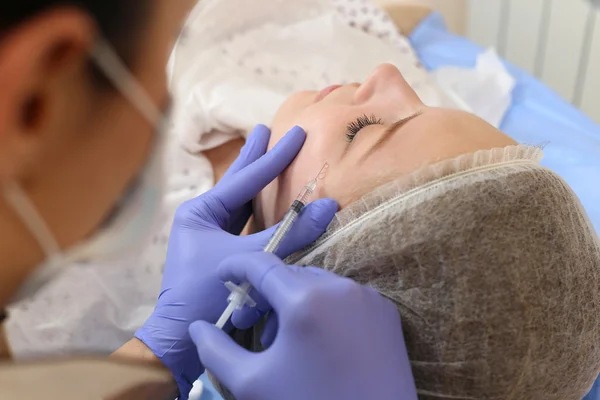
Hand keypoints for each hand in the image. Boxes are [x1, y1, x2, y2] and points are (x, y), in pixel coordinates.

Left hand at [136, 125, 337, 397]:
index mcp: (200, 213)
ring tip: (264, 153)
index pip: (245, 180)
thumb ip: (290, 234)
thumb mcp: (250, 261)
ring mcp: (207, 236)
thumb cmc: (208, 296)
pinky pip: (242, 223)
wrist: (179, 340)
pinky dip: (256, 210)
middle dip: (252, 156)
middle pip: (236, 182)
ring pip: (239, 202)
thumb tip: (328, 206)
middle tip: (264, 129)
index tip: (295, 132)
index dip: (275, 157)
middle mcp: (201, 219)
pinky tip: (266, 200)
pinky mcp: (217, 254)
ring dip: (254, 180)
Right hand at [189, 252, 418, 399]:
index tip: (222, 274)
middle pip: (290, 275)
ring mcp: (367, 298)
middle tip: (255, 326)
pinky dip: (326, 309)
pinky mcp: (386, 312)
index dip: (236, 266)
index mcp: (304, 300)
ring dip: (296, 301)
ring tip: (289, 341)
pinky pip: (345, 297)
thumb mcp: (251, 384)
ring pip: (319, 284)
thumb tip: (197, 327)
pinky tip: (320, 342)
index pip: (260, 265)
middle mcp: (339, 288)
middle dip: (268, 294)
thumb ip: (216, 350)